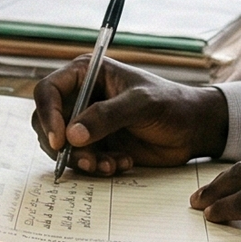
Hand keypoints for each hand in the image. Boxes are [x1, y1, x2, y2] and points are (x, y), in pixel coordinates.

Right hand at [31, 56, 224, 174]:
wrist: (193, 129)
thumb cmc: (171, 104)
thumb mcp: (141, 104)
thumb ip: (107, 116)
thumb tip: (72, 135)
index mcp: (86, 74)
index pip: (48, 91)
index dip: (48, 115)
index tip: (61, 140)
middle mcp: (81, 97)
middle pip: (46, 122)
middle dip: (63, 146)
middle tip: (87, 161)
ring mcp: (87, 123)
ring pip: (62, 146)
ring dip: (82, 160)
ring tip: (110, 165)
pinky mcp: (97, 145)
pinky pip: (81, 160)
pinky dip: (97, 167)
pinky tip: (122, 163)